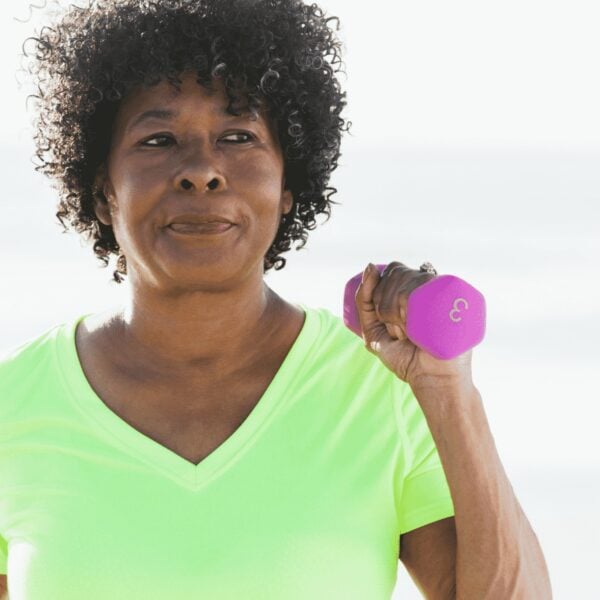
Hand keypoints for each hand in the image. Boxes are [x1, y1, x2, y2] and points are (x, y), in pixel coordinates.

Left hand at [355, 262, 473, 392]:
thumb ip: (364, 300)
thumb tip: (371, 266)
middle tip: (400, 331)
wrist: (432, 379)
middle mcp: (431, 285)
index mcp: (415, 288)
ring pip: (406, 283)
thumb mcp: (373, 329)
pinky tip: (415, 328)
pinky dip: (409, 311)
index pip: (392, 270)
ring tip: (411, 334)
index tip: (385, 321)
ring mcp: (444, 291)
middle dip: (387, 306)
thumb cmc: (406, 357)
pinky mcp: (456, 298)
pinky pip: (421, 291)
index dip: (380, 293)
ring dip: (398, 314)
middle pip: (396, 273)